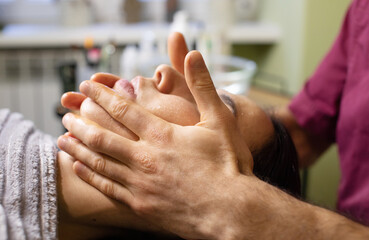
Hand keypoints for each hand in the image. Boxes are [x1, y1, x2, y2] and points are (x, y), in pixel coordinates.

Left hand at [58, 51, 254, 239]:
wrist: (231, 211)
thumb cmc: (229, 164)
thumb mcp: (221, 119)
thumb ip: (203, 86)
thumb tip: (194, 53)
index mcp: (162, 135)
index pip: (123, 109)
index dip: (102, 95)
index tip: (85, 86)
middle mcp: (144, 158)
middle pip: (102, 135)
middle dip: (82, 119)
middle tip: (66, 110)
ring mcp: (139, 184)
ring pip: (98, 161)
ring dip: (78, 146)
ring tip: (62, 136)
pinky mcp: (140, 205)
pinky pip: (106, 187)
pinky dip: (88, 175)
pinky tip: (77, 167)